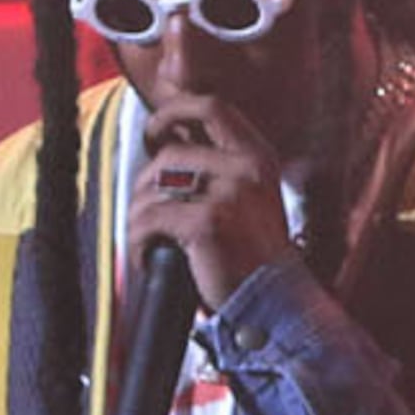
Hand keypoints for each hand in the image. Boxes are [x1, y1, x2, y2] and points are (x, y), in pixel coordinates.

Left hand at [125, 96, 296, 313]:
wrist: (276, 306)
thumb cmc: (254, 259)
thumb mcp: (249, 199)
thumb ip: (220, 169)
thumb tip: (166, 144)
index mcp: (258, 157)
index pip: (211, 107)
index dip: (174, 112)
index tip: (154, 133)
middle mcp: (247, 169)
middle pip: (168, 154)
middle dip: (144, 185)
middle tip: (146, 214)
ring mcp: (229, 195)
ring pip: (152, 188)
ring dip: (139, 218)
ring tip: (149, 243)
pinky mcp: (206, 223)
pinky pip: (148, 220)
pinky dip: (138, 243)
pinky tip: (149, 259)